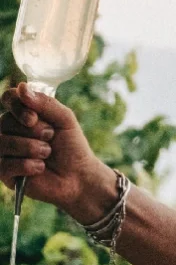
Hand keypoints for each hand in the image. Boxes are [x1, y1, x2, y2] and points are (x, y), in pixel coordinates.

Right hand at [0, 83, 114, 220]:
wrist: (80, 176)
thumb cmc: (72, 147)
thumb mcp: (65, 119)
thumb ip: (45, 103)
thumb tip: (21, 88)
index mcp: (23, 114)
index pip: (8, 98)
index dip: (17, 106)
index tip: (34, 118)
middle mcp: (9, 131)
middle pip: (5, 121)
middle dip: (33, 131)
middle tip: (50, 138)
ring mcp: (4, 152)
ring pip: (3, 143)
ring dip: (31, 148)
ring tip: (47, 154)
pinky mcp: (5, 173)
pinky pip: (4, 165)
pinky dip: (27, 165)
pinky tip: (40, 168)